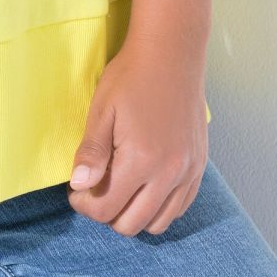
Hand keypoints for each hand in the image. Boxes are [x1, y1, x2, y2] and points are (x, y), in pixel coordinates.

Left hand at [66, 31, 208, 234]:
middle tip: (94, 188)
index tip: (76, 189)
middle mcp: (170, 173)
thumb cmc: (131, 76)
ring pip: (158, 223)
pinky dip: (159, 207)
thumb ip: (92, 152)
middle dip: (106, 212)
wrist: (172, 52)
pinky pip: (180, 208)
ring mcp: (189, 172)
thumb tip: (78, 185)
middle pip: (131, 224)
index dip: (84, 204)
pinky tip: (144, 184)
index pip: (106, 209)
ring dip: (133, 214)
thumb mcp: (102, 109)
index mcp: (141, 160)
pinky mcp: (200, 166)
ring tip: (119, 187)